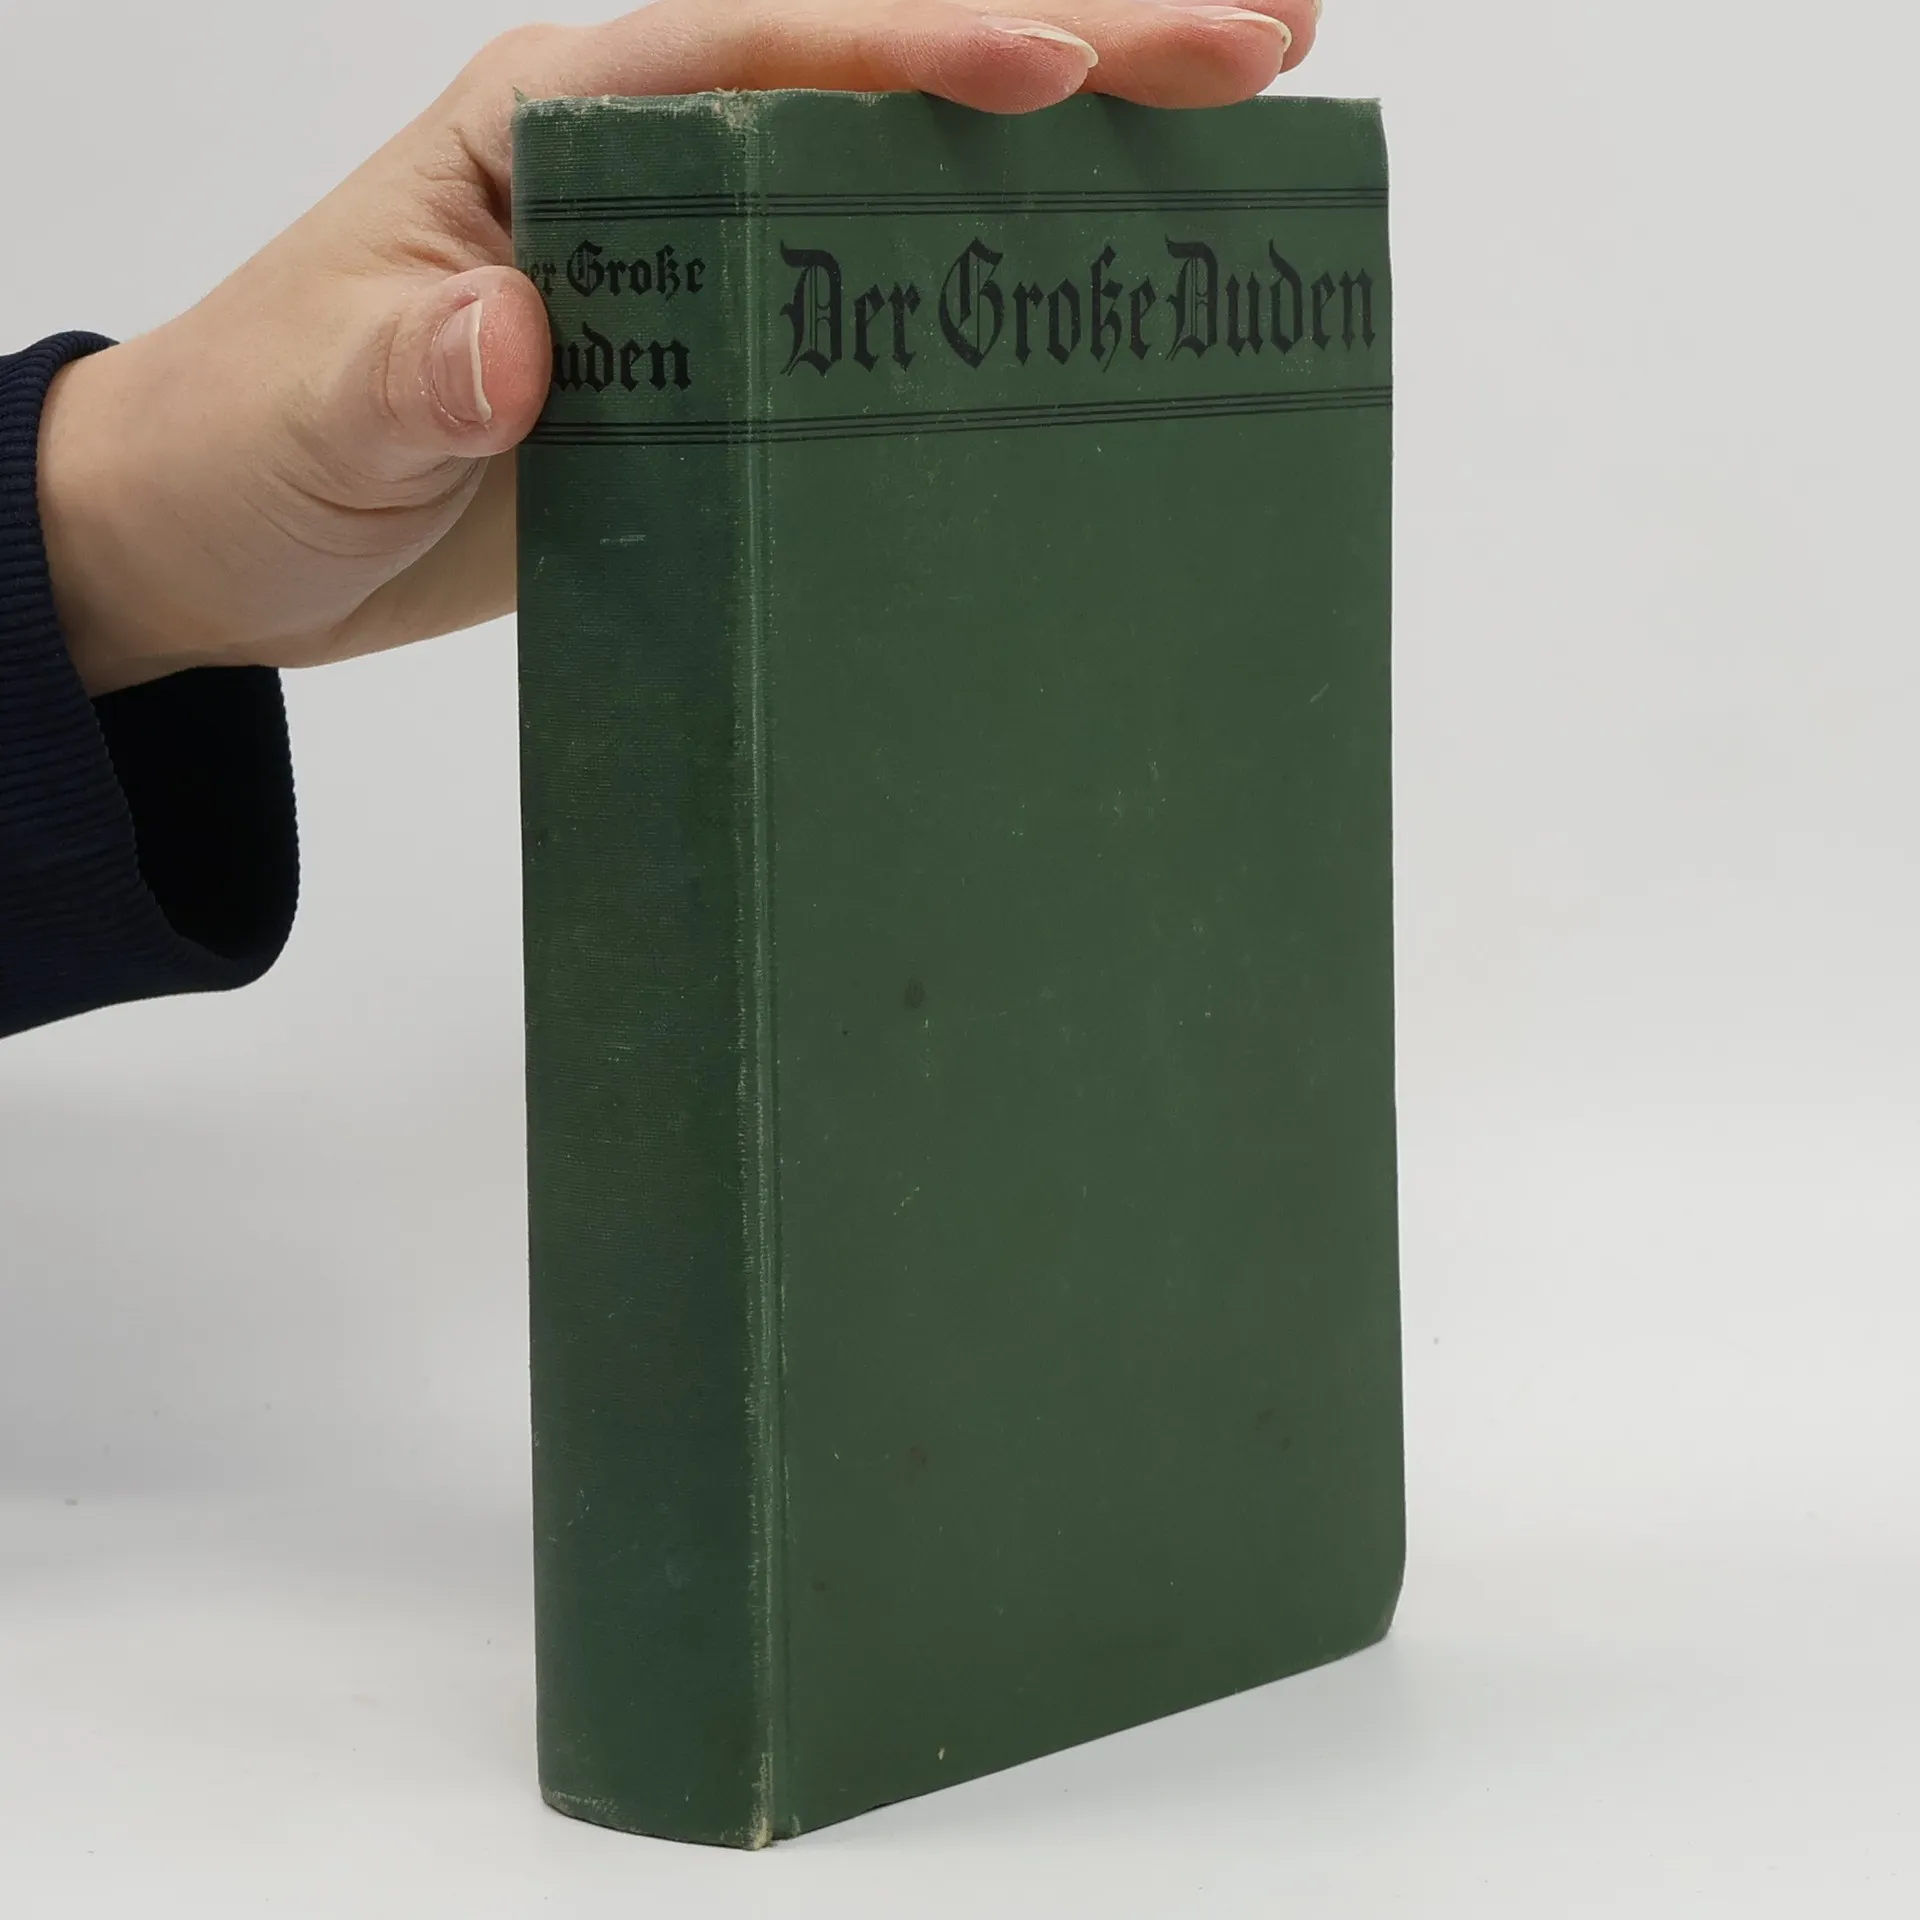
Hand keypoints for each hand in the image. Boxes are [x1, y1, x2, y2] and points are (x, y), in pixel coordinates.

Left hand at [37, 0, 1320, 695]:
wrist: (235, 539)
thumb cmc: (250, 448)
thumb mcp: (311, 412)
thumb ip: (403, 374)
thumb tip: (515, 337)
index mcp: (560, 128)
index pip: (763, 49)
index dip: (917, 47)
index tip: (1058, 62)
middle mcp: (657, 169)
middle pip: (887, 75)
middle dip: (1077, 42)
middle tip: (1264, 39)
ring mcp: (707, 271)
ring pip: (914, 176)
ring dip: (1077, 147)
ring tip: (1248, 120)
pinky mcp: (728, 373)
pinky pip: (884, 309)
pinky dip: (998, 285)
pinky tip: (1107, 290)